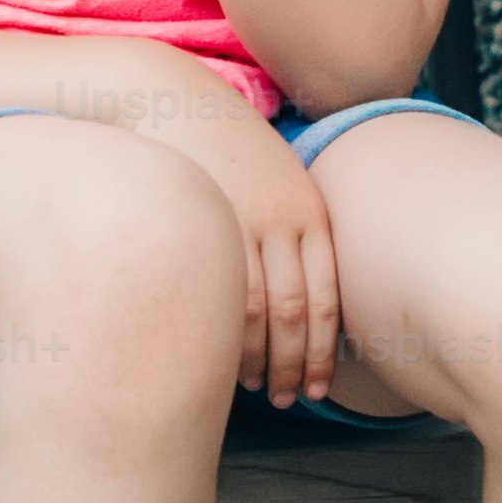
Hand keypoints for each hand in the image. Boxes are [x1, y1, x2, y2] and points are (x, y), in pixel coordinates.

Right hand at [142, 82, 343, 409]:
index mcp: (310, 213)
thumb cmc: (225, 152)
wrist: (173, 102)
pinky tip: (228, 363)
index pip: (327, 298)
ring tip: (264, 390)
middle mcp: (284, 221)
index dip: (326, 350)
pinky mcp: (204, 228)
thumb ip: (293, 231)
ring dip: (265, 361)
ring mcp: (242, 225)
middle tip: (294, 400)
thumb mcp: (276, 182)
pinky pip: (222, 297)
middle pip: (299, 313)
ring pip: (262, 314)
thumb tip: (300, 295)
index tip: (321, 385)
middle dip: (299, 365)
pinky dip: (230, 340)